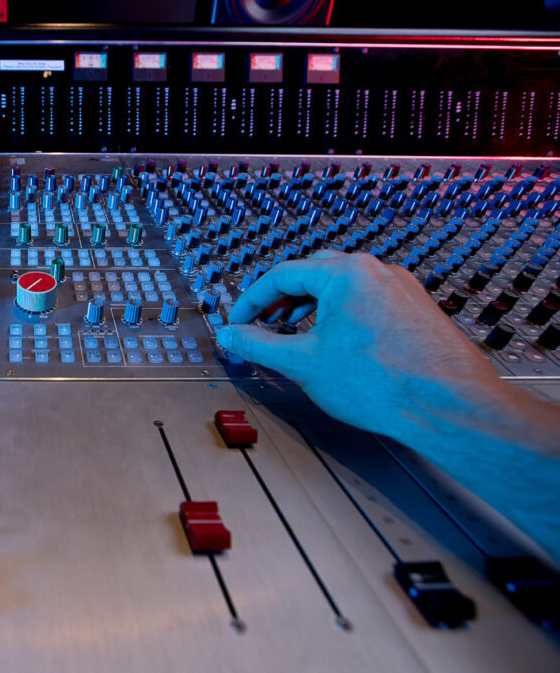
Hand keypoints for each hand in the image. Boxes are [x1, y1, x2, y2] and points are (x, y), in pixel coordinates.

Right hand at [215, 251, 505, 438]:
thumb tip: (230, 336)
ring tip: (296, 337)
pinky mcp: (416, 310)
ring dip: (312, 308)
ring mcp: (401, 289)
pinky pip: (368, 301)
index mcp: (346, 273)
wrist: (449, 407)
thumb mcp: (303, 363)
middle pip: (313, 274)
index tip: (239, 323)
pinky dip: (341, 316)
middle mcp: (376, 271)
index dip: (251, 301)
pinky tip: (337, 345)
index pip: (282, 275)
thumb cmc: (384, 384)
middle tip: (263, 326)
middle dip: (282, 300)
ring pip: (343, 288)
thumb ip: (258, 345)